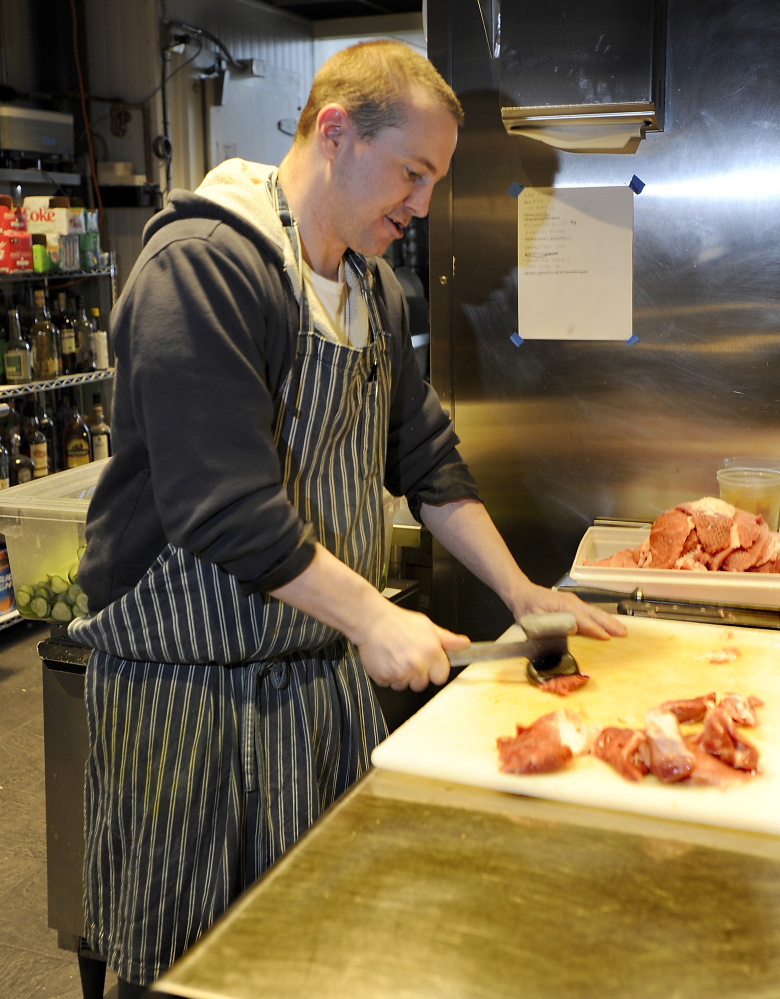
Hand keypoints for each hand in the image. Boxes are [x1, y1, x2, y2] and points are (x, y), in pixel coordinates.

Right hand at [354, 601, 470, 691]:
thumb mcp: (427, 626)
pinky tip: (386, 660)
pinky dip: (387, 676)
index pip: (441, 676)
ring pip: (405, 685)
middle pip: (422, 683)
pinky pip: (389, 684)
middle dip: (417, 674)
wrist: (371, 620)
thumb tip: (465, 644)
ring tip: (396, 657)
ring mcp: (400, 673)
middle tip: (408, 657)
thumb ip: (447, 639)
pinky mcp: (384, 677)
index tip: (428, 664)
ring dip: (401, 676)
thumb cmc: (398, 621)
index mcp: (431, 652)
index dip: (434, 670)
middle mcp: (417, 664)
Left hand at [513, 583, 626, 640]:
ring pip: (595, 612)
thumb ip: (552, 625)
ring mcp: (573, 602)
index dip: (594, 629)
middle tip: (624, 633)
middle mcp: (571, 602)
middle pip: (594, 614)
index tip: (606, 638)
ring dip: (609, 620)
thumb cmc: (526, 607)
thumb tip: (572, 630)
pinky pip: (590, 611)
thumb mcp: (534, 619)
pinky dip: (601, 617)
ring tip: (622, 629)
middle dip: (610, 624)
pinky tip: (608, 623)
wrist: (521, 593)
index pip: (582, 620)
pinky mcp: (572, 604)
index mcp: (563, 605)